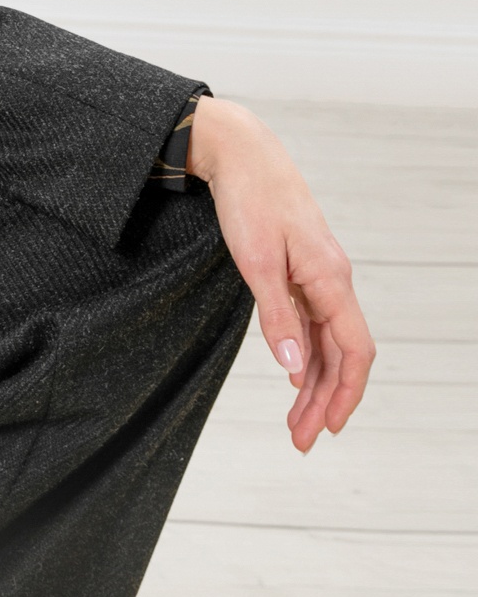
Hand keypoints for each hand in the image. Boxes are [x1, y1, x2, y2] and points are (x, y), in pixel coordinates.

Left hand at [187, 97, 376, 452]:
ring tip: (295, 423)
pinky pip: (312, 325)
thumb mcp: (256, 261)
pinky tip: (296, 378)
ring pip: (326, 343)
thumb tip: (292, 368)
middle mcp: (332, 282)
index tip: (328, 428)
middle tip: (301, 441)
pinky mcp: (300, 272)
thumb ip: (277, 315)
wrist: (242, 155)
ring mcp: (318, 278)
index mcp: (331, 280)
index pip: (354, 350)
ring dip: (313, 384)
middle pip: (340, 354)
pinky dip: (306, 356)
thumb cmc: (249, 201)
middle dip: (324, 401)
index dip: (346, 393)